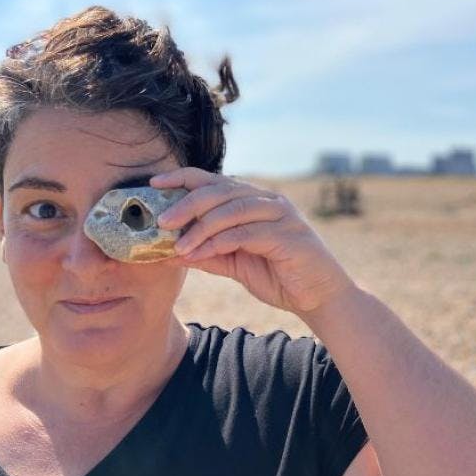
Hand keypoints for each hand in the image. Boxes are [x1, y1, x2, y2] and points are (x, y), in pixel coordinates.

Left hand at [150, 168, 356, 314]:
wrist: (319, 298)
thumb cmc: (280, 276)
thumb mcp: (237, 265)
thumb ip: (209, 254)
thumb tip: (172, 252)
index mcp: (255, 201)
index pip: (215, 181)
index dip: (184, 178)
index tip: (155, 183)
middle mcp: (268, 201)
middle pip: (220, 191)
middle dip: (187, 203)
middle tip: (162, 220)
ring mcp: (281, 216)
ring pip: (232, 209)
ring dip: (201, 227)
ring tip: (178, 245)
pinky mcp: (289, 235)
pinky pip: (246, 233)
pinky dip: (219, 242)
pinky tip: (201, 254)